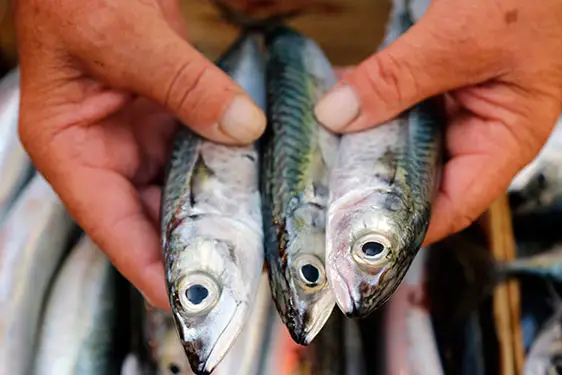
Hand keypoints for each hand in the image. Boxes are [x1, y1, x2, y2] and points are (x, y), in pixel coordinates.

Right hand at [14, 0, 265, 308]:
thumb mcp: (126, 37)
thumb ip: (185, 84)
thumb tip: (245, 130)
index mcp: (69, 145)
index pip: (110, 222)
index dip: (146, 264)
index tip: (186, 297)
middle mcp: (103, 147)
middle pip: (150, 213)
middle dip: (193, 240)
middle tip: (244, 267)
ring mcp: (137, 130)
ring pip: (180, 185)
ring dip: (217, 204)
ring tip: (260, 233)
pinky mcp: (167, 110)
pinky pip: (200, 148)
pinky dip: (228, 163)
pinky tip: (260, 178)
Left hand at [313, 0, 561, 245]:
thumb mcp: (458, 41)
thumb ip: (396, 78)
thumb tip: (336, 115)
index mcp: (507, 139)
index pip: (455, 205)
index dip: (407, 224)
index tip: (356, 231)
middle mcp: (484, 131)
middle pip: (424, 176)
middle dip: (375, 181)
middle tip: (324, 188)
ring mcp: (462, 106)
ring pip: (407, 139)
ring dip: (366, 140)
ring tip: (320, 150)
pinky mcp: (443, 80)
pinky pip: (402, 101)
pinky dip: (370, 102)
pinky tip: (334, 100)